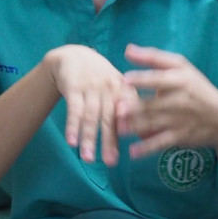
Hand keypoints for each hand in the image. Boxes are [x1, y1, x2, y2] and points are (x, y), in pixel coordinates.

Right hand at [44, 44, 132, 165]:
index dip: (133, 129)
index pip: (131, 113)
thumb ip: (130, 109)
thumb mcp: (118, 87)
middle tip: (110, 163)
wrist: (74, 56)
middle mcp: (109, 88)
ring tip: (88, 159)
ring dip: (89, 138)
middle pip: (109, 118)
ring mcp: (91, 87)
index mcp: (124, 89)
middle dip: (109, 141)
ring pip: (90, 117)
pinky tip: (71, 141)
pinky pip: (73, 110)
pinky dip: (72, 126)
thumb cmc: (101, 78)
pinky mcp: (73, 87)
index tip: (137, 149)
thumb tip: (146, 136)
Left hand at [116, 44, 217, 158]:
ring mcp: (180, 120)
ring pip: (154, 124)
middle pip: (153, 105)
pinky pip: (161, 143)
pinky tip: (132, 153)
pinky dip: (147, 148)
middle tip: (117, 109)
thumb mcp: (180, 67)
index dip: (142, 80)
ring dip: (136, 128)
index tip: (125, 80)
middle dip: (134, 108)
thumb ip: (153, 57)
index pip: (159, 79)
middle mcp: (179, 101)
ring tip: (119, 129)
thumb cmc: (196, 87)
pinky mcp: (180, 137)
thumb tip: (127, 49)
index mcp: (179, 80)